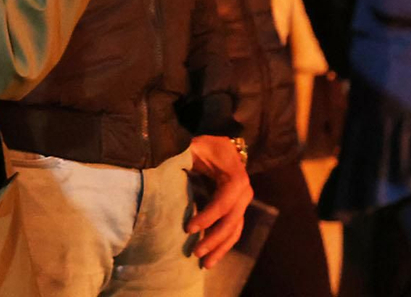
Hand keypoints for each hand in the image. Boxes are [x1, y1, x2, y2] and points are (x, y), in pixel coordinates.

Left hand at [186, 134, 252, 268]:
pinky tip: (213, 256)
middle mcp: (244, 192)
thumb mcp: (196, 145)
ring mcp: (243, 202)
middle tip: (195, 253)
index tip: (188, 228)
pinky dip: (224, 244)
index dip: (207, 217)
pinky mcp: (238, 209)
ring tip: (205, 264)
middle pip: (231, 222)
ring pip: (235, 230)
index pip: (223, 203)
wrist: (224, 145)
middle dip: (214, 239)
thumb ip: (184, 156)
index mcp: (235, 177)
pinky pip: (234, 230)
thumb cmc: (207, 145)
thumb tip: (166, 169)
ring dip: (221, 248)